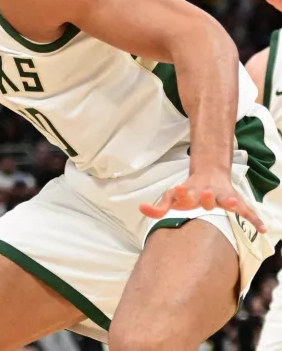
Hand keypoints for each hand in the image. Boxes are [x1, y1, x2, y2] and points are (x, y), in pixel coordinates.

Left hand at [139, 172, 266, 233]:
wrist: (209, 175)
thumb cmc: (188, 192)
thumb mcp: (171, 197)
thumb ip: (158, 207)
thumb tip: (141, 208)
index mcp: (191, 193)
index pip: (185, 194)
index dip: (182, 193)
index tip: (179, 189)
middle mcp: (207, 194)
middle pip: (206, 196)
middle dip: (206, 197)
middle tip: (206, 194)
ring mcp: (222, 197)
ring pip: (227, 199)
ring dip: (230, 202)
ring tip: (232, 203)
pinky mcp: (236, 201)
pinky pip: (247, 211)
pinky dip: (254, 219)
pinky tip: (262, 229)